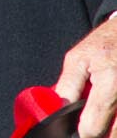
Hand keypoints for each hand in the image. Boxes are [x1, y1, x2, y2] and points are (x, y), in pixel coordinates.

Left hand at [57, 14, 116, 135]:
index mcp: (109, 82)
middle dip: (101, 132)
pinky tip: (111, 112)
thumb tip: (59, 108)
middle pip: (114, 133)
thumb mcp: (77, 57)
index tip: (79, 130)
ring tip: (100, 115)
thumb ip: (68, 85)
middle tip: (89, 124)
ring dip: (112, 128)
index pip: (95, 124)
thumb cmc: (104, 43)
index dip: (84, 131)